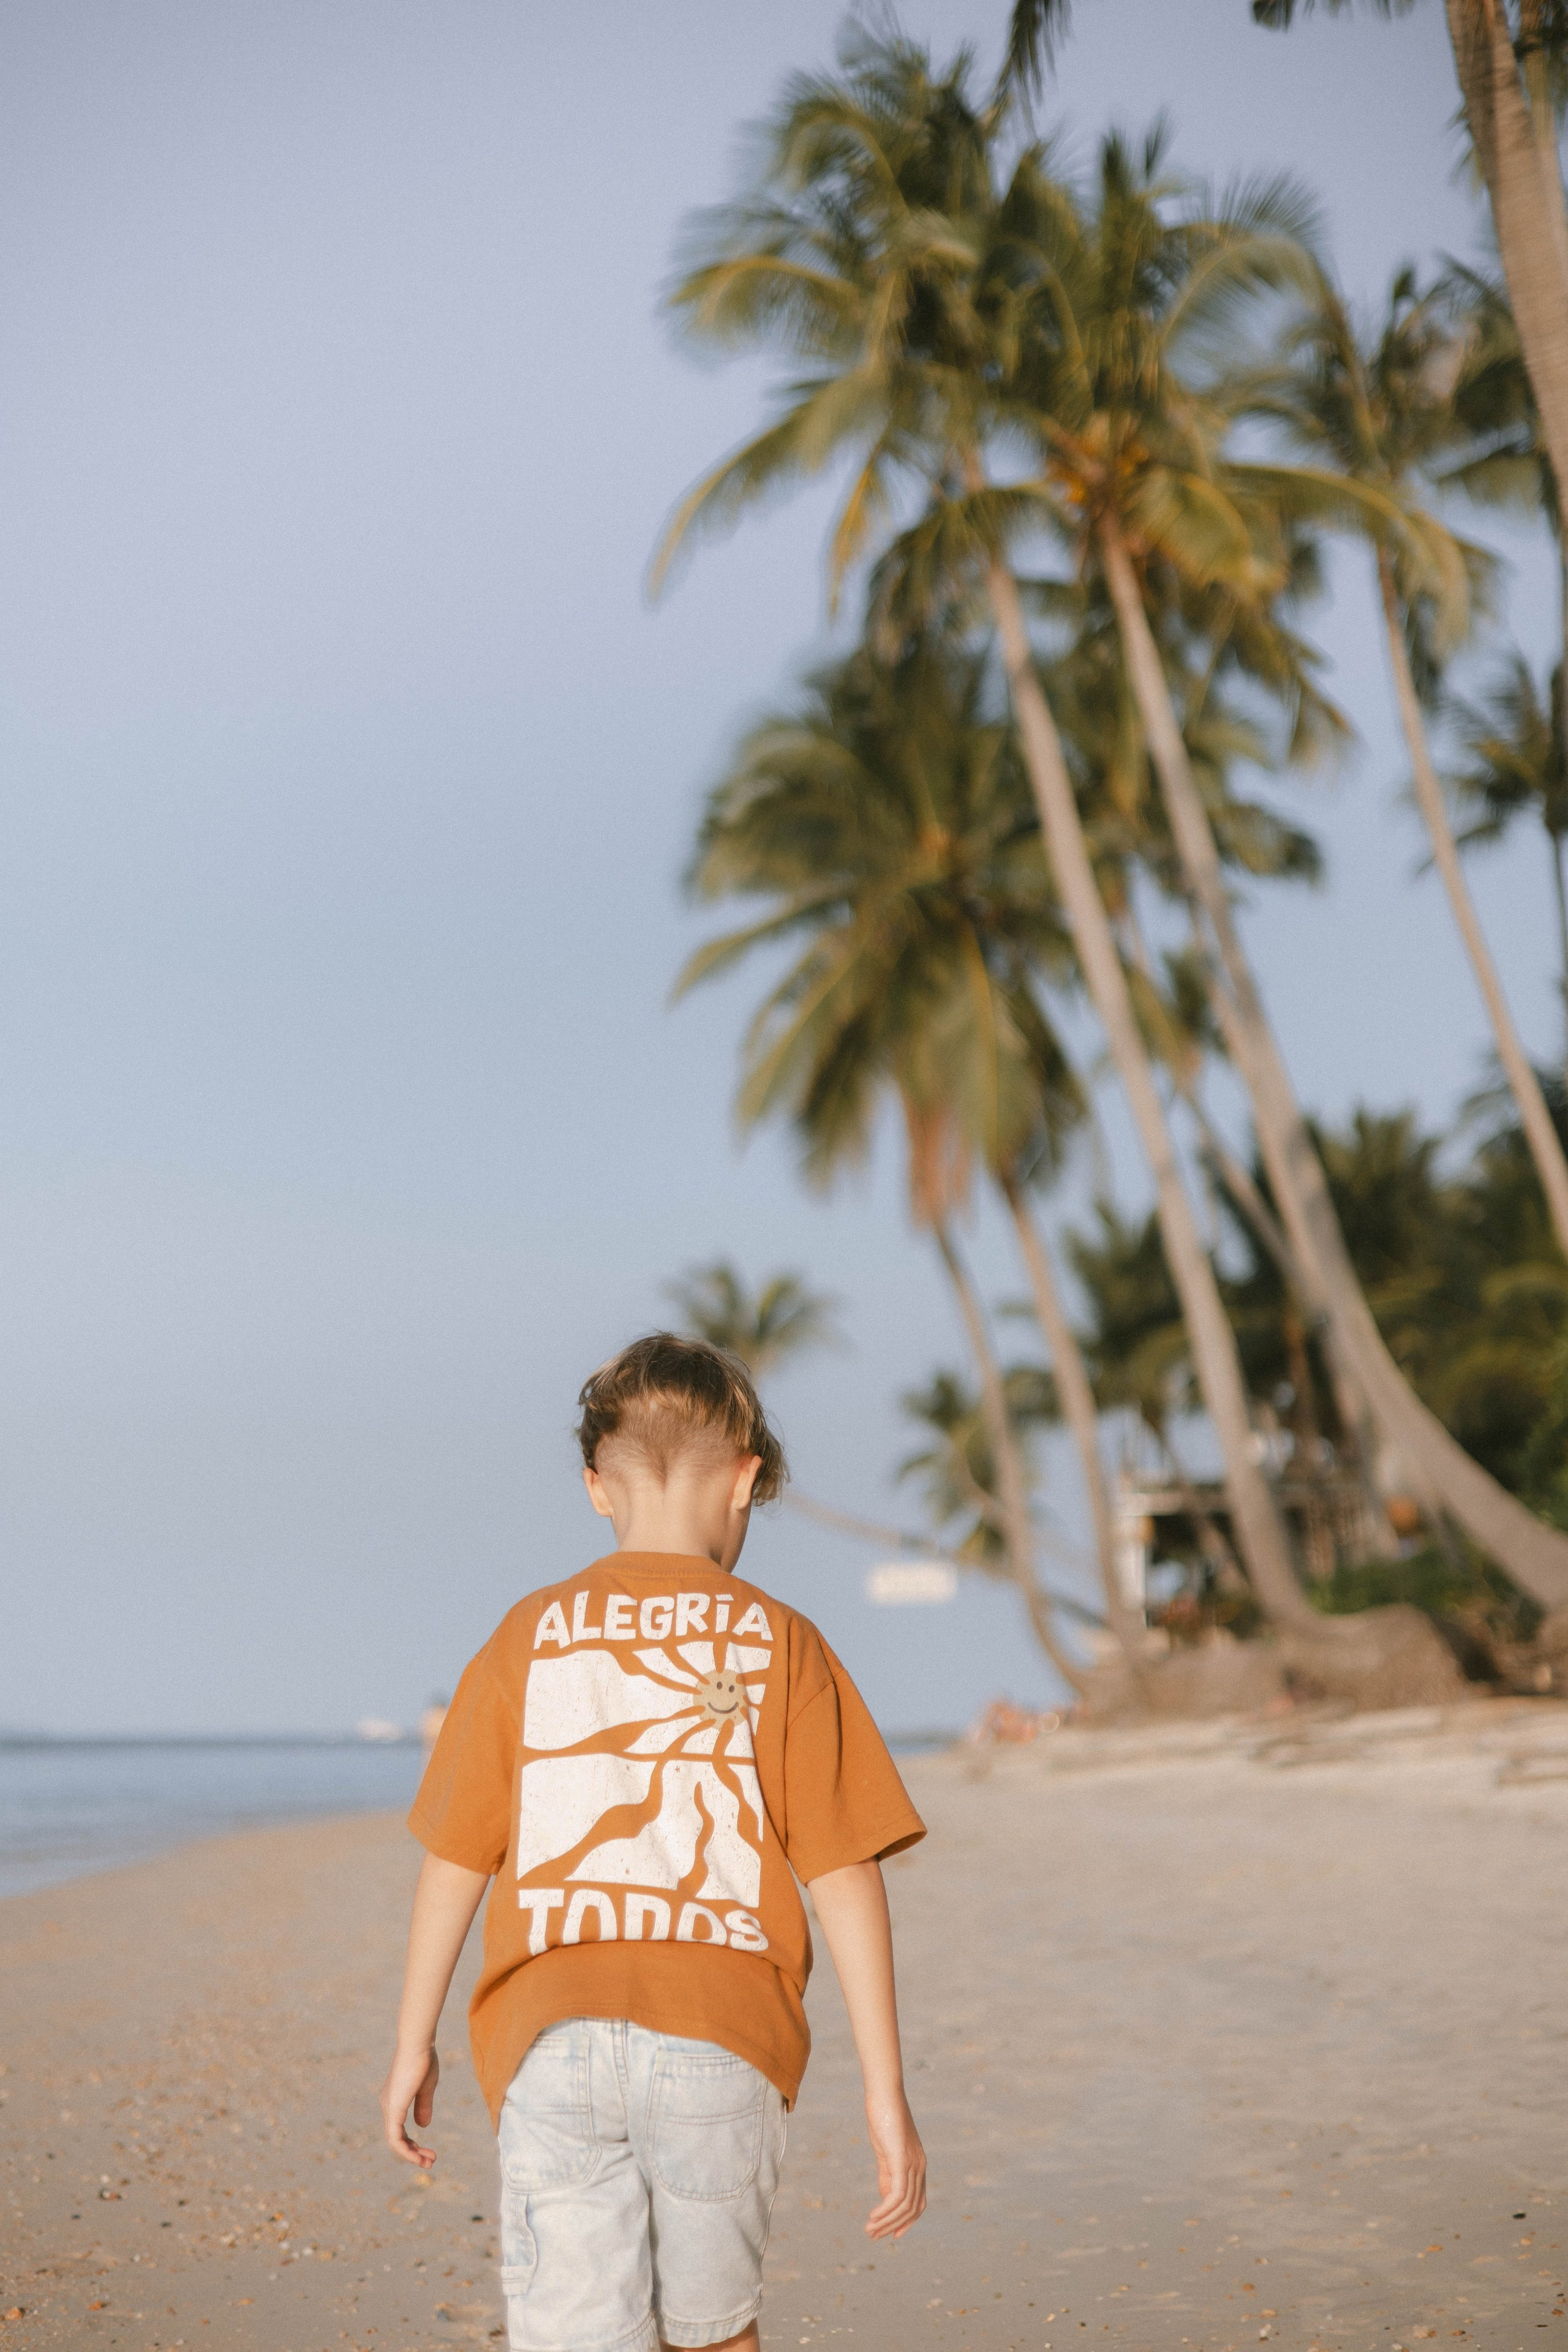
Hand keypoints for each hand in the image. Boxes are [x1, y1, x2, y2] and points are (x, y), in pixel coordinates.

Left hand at [381, 2043, 439, 2167]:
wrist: (418, 2044)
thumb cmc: (423, 2060)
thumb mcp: (426, 2088)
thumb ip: (423, 2106)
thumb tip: (423, 2126)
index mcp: (394, 2100)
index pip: (400, 2131)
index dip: (413, 2144)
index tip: (430, 2152)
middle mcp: (388, 2106)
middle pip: (397, 2138)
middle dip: (414, 2152)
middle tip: (431, 2161)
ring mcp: (389, 2108)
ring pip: (395, 2142)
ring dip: (412, 2155)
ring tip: (429, 2162)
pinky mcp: (393, 2109)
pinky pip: (395, 2138)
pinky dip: (406, 2151)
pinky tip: (418, 2157)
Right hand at [863, 2088, 925, 2238]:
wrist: (884, 2093)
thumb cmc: (884, 2117)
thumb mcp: (887, 2151)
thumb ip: (888, 2174)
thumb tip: (886, 2197)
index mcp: (918, 2165)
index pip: (919, 2202)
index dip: (908, 2222)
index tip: (892, 2234)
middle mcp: (920, 2167)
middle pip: (912, 2208)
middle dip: (893, 2226)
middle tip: (873, 2236)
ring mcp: (913, 2164)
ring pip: (905, 2205)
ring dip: (886, 2221)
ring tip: (869, 2230)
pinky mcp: (902, 2160)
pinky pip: (897, 2194)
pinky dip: (885, 2210)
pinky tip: (873, 2216)